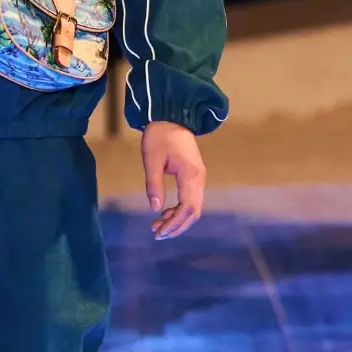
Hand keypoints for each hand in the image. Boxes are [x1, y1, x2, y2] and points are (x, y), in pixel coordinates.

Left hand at [141, 121, 205, 240]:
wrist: (171, 116)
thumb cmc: (159, 136)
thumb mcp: (151, 160)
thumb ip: (154, 185)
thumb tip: (155, 209)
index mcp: (191, 175)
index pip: (188, 208)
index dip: (174, 224)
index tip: (159, 232)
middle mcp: (199, 178)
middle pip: (194, 212)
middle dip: (177, 226)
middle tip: (157, 234)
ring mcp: (199, 177)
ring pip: (193, 207)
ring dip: (177, 219)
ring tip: (157, 226)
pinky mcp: (194, 175)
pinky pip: (191, 198)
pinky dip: (179, 209)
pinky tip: (164, 213)